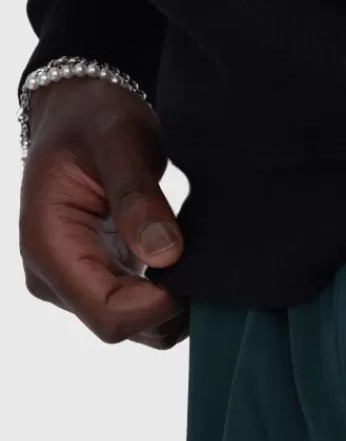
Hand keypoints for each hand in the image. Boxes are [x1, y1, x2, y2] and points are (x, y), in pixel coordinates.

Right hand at [20, 77, 186, 345]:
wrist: (82, 112)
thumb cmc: (94, 119)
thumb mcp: (119, 142)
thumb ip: (139, 197)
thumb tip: (164, 254)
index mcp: (48, 247)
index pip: (109, 314)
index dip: (159, 305)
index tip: (192, 268)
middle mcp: (54, 278)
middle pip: (124, 327)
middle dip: (170, 304)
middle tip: (202, 260)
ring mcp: (74, 285)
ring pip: (136, 327)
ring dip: (173, 303)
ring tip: (192, 256)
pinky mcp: (97, 282)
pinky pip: (139, 311)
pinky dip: (169, 296)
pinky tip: (184, 262)